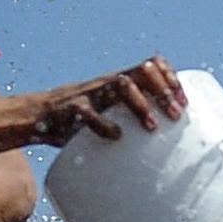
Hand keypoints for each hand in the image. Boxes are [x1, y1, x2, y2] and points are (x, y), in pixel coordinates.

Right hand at [26, 58, 186, 145]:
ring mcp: (89, 94)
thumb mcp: (107, 115)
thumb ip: (128, 124)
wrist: (37, 116)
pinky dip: (104, 125)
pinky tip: (116, 137)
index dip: (171, 79)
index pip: (151, 65)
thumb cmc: (81, 121)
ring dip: (141, 104)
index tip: (185, 103)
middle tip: (176, 116)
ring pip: (121, 86)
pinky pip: (88, 113)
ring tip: (152, 127)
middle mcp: (106, 83)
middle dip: (163, 91)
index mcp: (117, 82)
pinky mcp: (71, 111)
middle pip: (142, 71)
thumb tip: (162, 155)